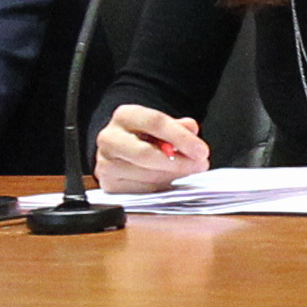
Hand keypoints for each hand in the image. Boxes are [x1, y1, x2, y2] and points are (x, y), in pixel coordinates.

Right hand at [96, 105, 210, 193]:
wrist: (120, 149)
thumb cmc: (144, 136)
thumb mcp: (162, 126)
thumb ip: (178, 127)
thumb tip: (190, 129)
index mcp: (125, 115)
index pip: (155, 123)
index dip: (181, 138)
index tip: (201, 151)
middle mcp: (109, 138)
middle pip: (146, 154)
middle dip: (177, 162)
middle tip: (200, 166)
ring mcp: (106, 163)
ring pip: (145, 175)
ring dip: (172, 177)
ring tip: (188, 173)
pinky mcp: (108, 183)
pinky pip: (140, 190)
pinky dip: (160, 188)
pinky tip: (170, 181)